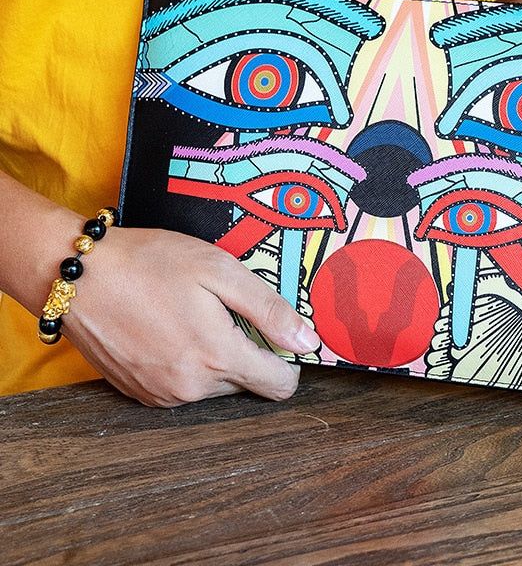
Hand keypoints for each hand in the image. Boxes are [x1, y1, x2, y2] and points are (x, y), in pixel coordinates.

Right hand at [61, 225, 319, 406]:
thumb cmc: (149, 263)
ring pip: (213, 385)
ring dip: (213, 356)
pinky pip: (181, 386)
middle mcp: (191, 388)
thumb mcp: (219, 271)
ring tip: (191, 314)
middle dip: (245, 350)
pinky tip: (168, 327)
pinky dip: (184, 362)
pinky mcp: (138, 393)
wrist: (75, 275)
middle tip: (222, 310)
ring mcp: (161, 395)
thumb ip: (268, 310)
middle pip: (245, 382)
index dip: (286, 361)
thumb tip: (308, 342)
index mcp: (218, 357)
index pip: (279, 386)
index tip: (276, 334)